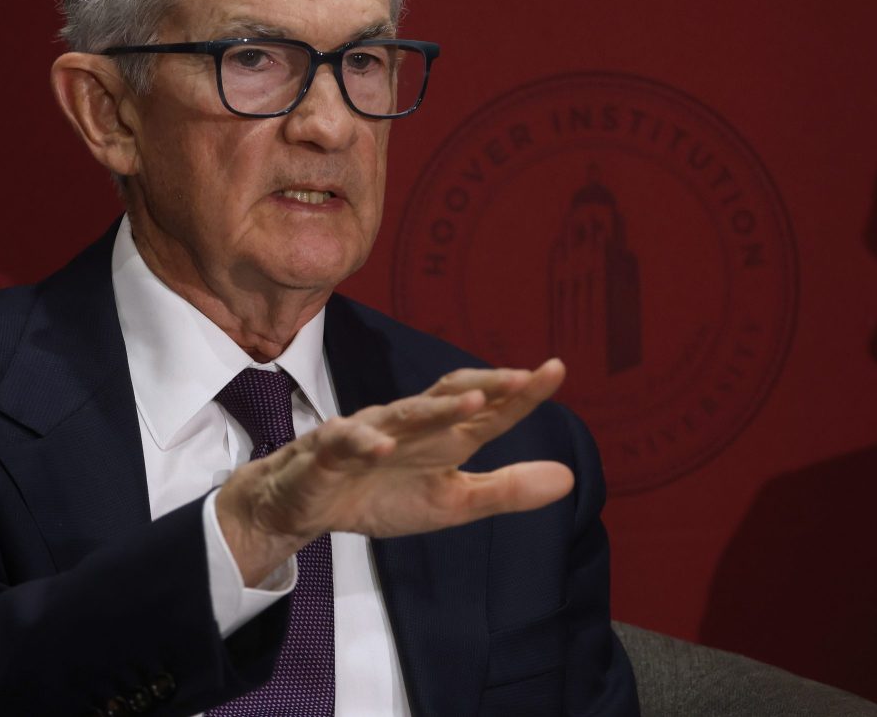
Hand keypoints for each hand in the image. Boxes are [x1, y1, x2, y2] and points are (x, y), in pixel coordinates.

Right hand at [216, 360, 573, 584]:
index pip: (488, 411)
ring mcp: (369, 433)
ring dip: (438, 409)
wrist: (307, 506)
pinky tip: (383, 447)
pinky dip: (363, 442)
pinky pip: (346, 442)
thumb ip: (506, 490)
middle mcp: (410, 426)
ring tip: (473, 403)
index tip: (556, 369)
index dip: (521, 393)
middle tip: (522, 377)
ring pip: (405, 414)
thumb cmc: (381, 495)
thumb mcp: (452, 502)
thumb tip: (569, 478)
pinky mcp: (328, 452)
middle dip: (486, 385)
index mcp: (443, 438)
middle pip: (450, 397)